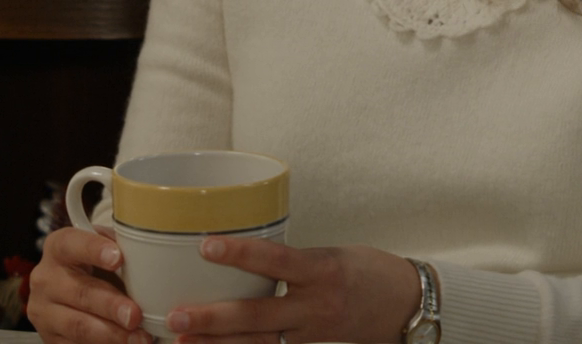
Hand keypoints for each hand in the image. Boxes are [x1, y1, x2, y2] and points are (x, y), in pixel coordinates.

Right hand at [29, 225, 156, 343]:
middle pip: (80, 292)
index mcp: (58, 248)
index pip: (72, 244)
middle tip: (135, 314)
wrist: (66, 294)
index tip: (118, 258)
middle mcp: (46, 279)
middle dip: (111, 306)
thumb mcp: (102, 250)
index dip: (94, 250)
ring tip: (139, 337)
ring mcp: (44, 312)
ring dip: (112, 334)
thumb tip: (151, 257)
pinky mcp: (50, 338)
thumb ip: (120, 249)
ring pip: (78, 325)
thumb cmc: (92, 267)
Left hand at [165, 237, 419, 343]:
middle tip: (175, 317)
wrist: (406, 306)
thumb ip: (291, 260)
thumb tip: (242, 256)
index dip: (241, 254)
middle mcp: (316, 306)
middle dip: (213, 319)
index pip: (276, 260)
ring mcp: (312, 333)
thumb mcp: (331, 253)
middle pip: (257, 316)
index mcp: (322, 271)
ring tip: (182, 341)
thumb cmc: (368, 270)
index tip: (206, 246)